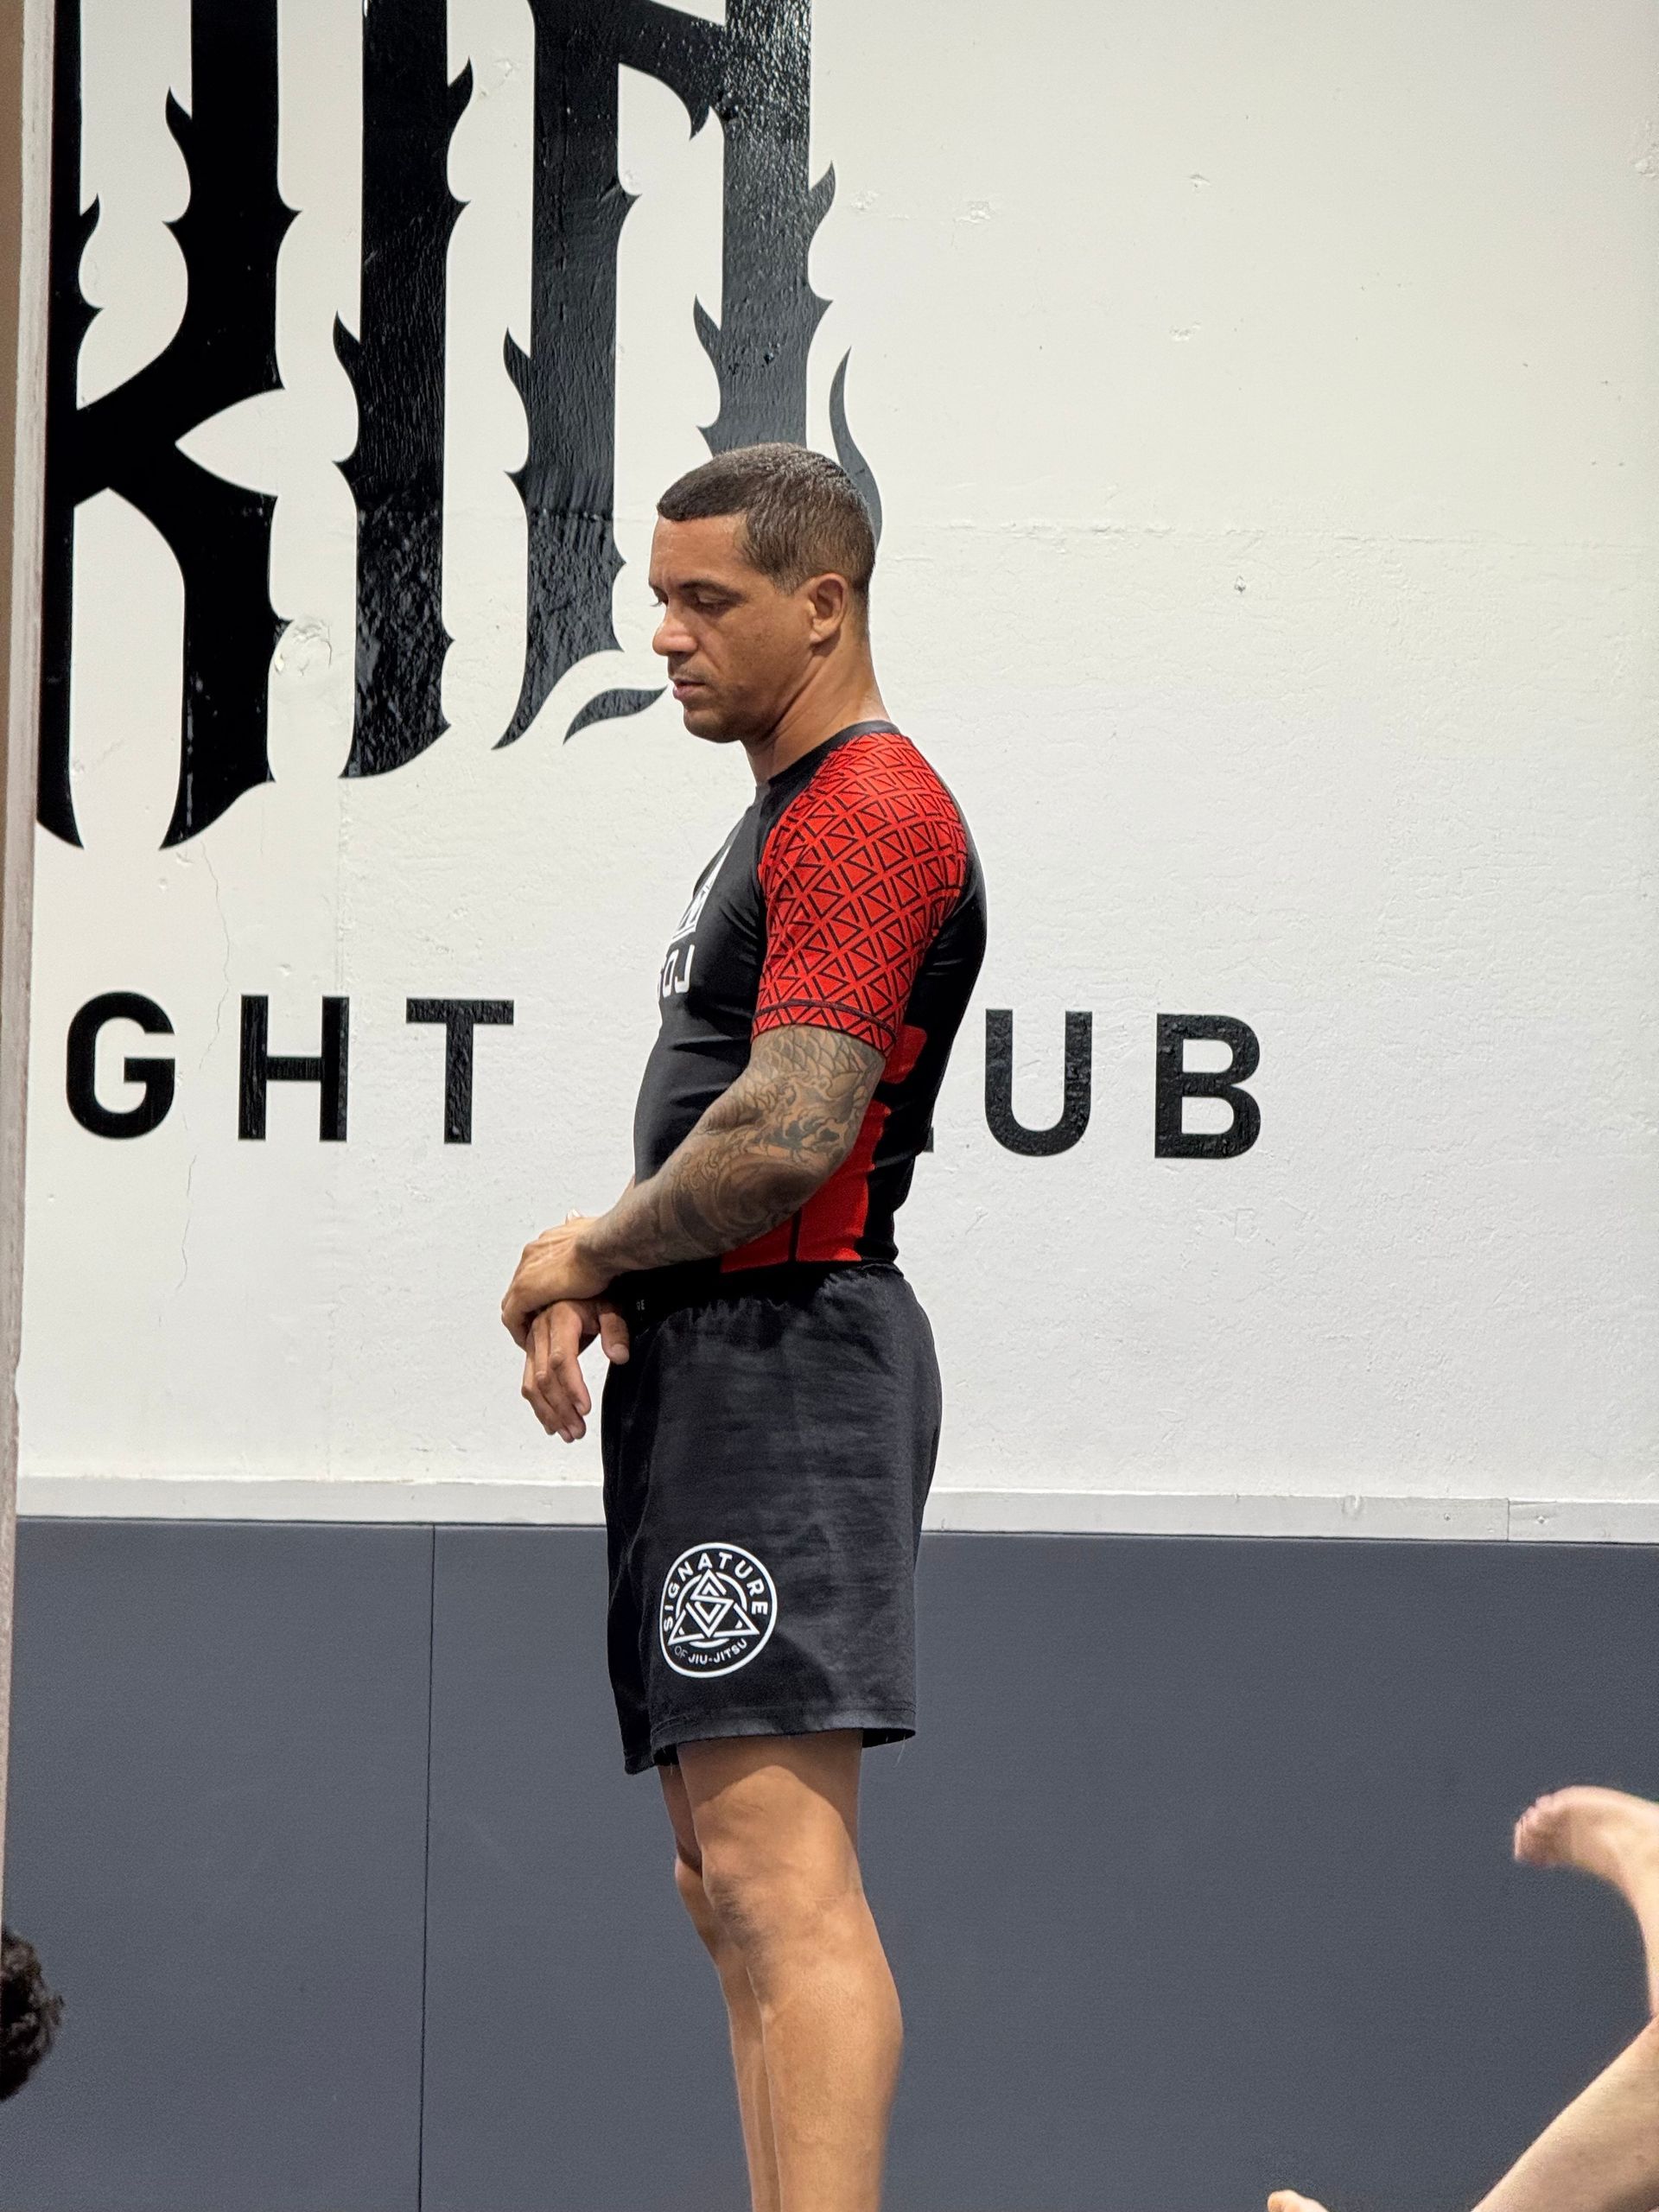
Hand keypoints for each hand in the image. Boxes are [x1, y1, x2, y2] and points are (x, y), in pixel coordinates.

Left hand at [502, 1216, 610, 1344]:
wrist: (602, 1246)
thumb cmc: (605, 1243)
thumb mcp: (589, 1229)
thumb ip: (578, 1228)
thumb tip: (575, 1217)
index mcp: (547, 1243)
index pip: (534, 1267)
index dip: (540, 1286)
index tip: (549, 1299)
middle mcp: (533, 1255)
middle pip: (520, 1284)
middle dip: (528, 1303)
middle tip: (539, 1320)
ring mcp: (526, 1273)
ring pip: (513, 1301)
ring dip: (522, 1318)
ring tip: (532, 1334)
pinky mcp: (525, 1292)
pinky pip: (512, 1317)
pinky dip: (518, 1330)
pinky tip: (529, 1340)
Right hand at [521, 1298, 630, 1440]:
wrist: (577, 1278)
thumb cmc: (595, 1294)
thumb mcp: (611, 1305)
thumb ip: (616, 1329)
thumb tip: (620, 1355)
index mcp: (559, 1317)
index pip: (561, 1360)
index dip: (571, 1387)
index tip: (584, 1409)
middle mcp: (540, 1330)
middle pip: (545, 1378)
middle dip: (561, 1408)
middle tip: (578, 1430)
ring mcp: (532, 1342)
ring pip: (532, 1385)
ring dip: (549, 1413)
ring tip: (569, 1433)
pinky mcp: (530, 1352)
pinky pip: (529, 1383)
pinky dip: (539, 1406)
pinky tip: (551, 1424)